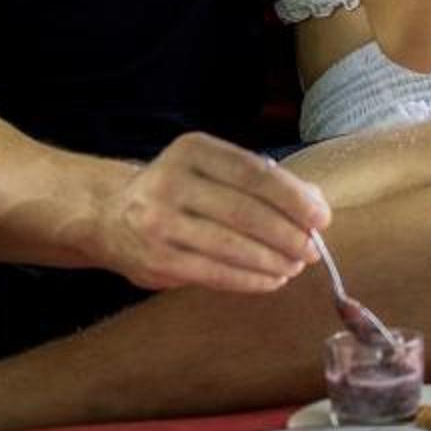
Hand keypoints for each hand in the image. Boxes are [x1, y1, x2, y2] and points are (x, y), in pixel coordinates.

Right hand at [95, 133, 330, 292]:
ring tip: (296, 265)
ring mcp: (158, 223)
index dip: (293, 197)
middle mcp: (170, 182)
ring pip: (231, 246)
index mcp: (193, 150)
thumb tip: (315, 201)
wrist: (108, 216)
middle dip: (288, 234)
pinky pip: (214, 273)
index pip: (254, 173)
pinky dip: (250, 279)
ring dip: (272, 260)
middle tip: (313, 249)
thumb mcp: (212, 170)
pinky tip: (272, 280)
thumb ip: (262, 181)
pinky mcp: (155, 260)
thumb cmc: (179, 190)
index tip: (321, 217)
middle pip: (245, 211)